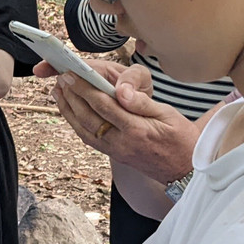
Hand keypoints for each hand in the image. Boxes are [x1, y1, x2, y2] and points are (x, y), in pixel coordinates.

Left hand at [37, 60, 198, 182]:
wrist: (185, 169)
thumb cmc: (180, 138)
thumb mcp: (169, 115)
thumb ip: (142, 102)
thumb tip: (122, 90)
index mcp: (137, 130)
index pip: (104, 105)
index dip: (86, 88)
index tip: (73, 74)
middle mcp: (121, 143)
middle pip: (88, 117)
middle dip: (72, 95)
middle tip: (62, 77)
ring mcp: (114, 151)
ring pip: (83, 129)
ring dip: (68, 108)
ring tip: (59, 90)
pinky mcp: (112, 154)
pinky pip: (87, 137)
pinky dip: (74, 122)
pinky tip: (69, 109)